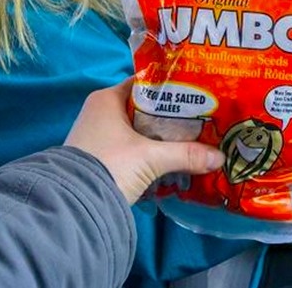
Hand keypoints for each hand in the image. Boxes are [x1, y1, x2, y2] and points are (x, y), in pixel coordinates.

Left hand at [64, 79, 223, 203]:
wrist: (71, 207)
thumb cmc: (110, 165)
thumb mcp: (151, 158)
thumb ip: (186, 154)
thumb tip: (219, 156)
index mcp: (107, 98)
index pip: (145, 83)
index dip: (170, 88)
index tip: (195, 95)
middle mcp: (99, 112)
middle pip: (143, 108)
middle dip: (169, 117)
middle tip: (197, 121)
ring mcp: (96, 136)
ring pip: (136, 130)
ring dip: (158, 137)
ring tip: (187, 142)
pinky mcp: (97, 158)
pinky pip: (128, 148)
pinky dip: (146, 152)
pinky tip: (166, 160)